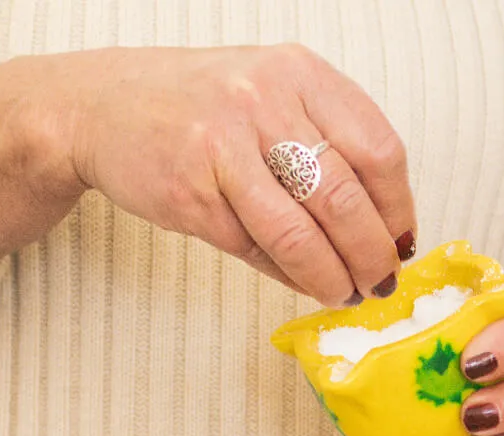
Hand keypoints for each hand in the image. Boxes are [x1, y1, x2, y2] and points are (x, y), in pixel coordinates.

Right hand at [54, 44, 415, 305]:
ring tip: (347, 294)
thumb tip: (382, 229)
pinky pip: (256, 249)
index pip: (379, 150)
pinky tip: (303, 282)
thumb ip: (329, 143)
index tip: (402, 243)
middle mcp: (264, 100)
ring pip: (301, 233)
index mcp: (300, 73)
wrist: (101, 106)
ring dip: (333, 277)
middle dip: (372, 254)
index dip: (398, 209)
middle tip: (381, 283)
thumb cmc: (204, 108)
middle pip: (345, 198)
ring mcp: (223, 146)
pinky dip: (289, 275)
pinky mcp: (190, 194)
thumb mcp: (274, 95)